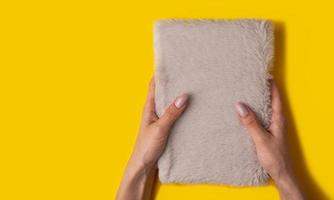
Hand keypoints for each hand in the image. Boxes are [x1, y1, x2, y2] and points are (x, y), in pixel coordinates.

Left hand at [116, 78, 187, 199]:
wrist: (143, 166)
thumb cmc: (147, 147)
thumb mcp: (160, 128)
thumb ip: (171, 113)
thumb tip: (184, 96)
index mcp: (150, 107)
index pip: (154, 84)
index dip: (161, 73)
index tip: (171, 62)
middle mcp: (154, 110)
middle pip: (164, 92)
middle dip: (174, 83)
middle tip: (189, 74)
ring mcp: (160, 119)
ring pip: (170, 103)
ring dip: (179, 97)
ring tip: (194, 88)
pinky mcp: (166, 127)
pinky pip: (175, 114)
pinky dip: (182, 110)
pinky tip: (192, 109)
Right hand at [235, 82, 303, 199]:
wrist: (281, 174)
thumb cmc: (274, 158)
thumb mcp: (261, 139)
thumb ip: (250, 123)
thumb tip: (239, 105)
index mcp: (278, 120)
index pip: (276, 97)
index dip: (271, 85)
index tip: (263, 75)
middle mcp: (277, 122)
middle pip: (271, 101)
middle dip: (262, 91)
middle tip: (251, 82)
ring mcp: (273, 128)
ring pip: (265, 110)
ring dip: (257, 102)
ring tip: (245, 95)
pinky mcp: (268, 134)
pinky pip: (261, 119)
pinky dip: (254, 113)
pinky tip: (245, 115)